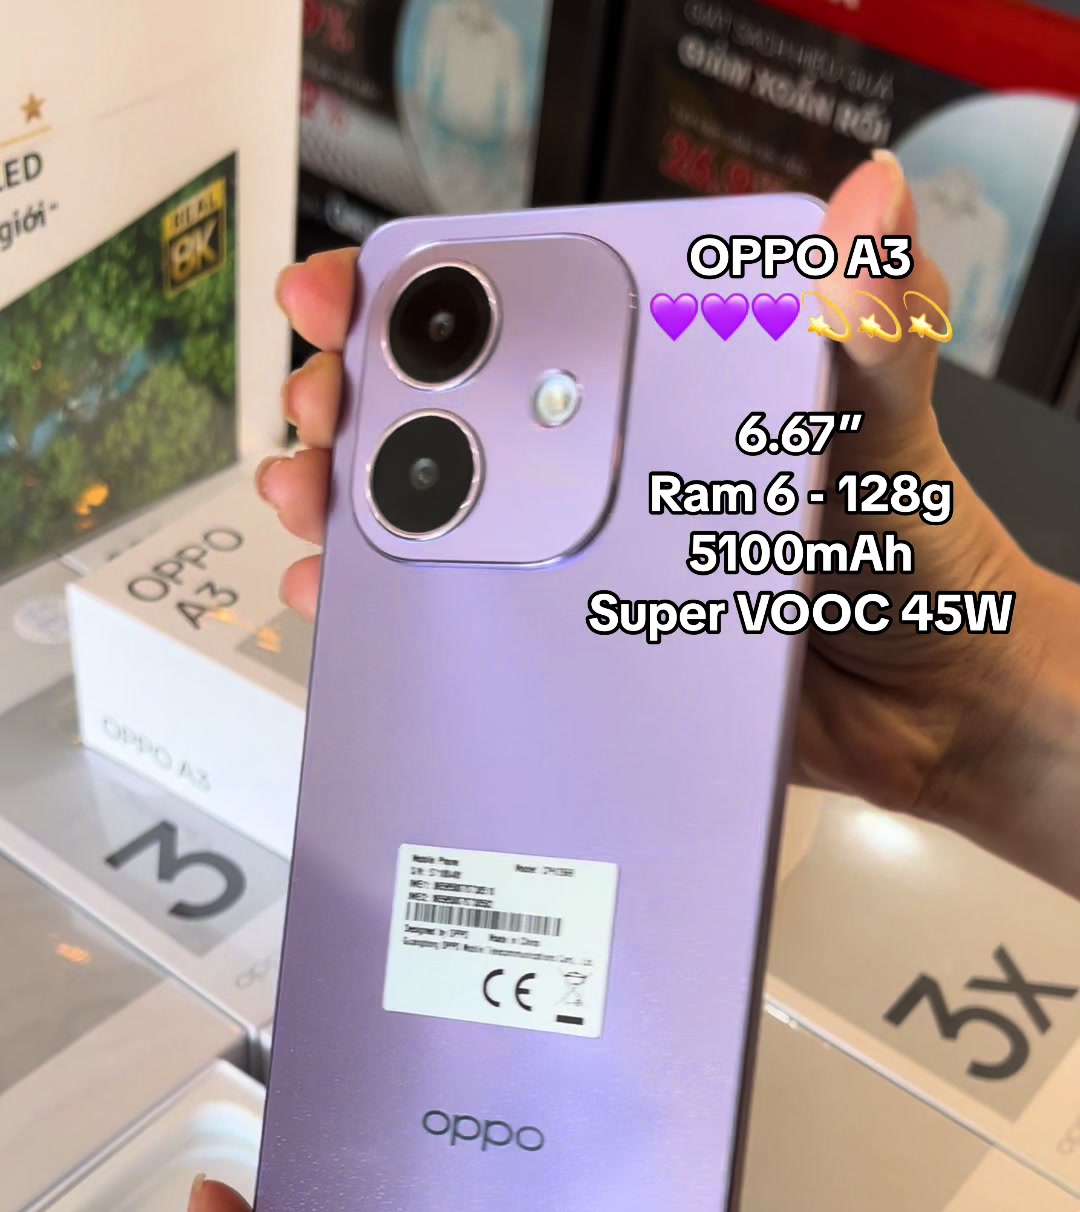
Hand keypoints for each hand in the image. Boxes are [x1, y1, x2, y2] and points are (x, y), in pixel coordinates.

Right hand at [261, 156, 1079, 894]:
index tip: (348, 299)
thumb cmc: (913, 548)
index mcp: (654, 385)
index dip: (415, 302)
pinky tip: (348, 615)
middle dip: (350, 405)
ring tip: (310, 508)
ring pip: (431, 528)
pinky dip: (394, 624)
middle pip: (439, 421)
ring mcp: (577, 565)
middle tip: (318, 415)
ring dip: (348, 512)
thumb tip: (872, 207)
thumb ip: (873, 322)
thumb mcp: (884, 423)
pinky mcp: (575, 659)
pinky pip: (468, 637)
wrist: (935, 709)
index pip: (513, 319)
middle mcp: (598, 468)